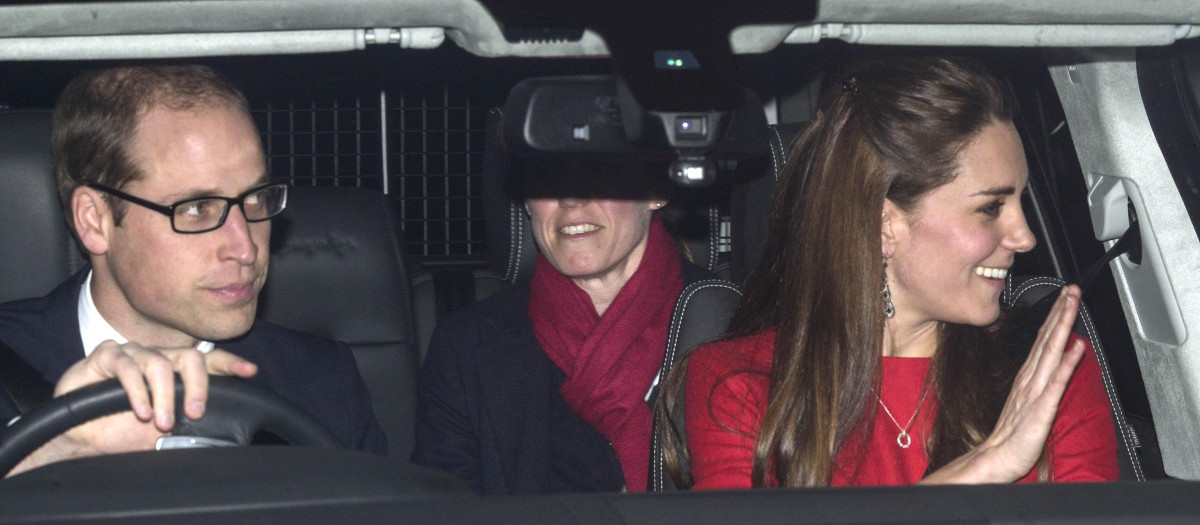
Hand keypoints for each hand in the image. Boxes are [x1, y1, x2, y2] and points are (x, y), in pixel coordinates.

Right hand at [7, 341, 257, 476]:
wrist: (80, 436)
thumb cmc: (122, 430)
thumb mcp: (163, 430)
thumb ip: (187, 422)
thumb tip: (219, 431)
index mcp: (174, 372)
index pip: (208, 362)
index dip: (230, 364)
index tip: (250, 371)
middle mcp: (157, 358)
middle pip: (189, 358)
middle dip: (197, 385)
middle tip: (196, 412)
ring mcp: (133, 353)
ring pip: (159, 363)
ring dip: (163, 395)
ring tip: (161, 421)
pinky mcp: (106, 356)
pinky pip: (127, 364)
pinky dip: (136, 389)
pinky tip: (139, 409)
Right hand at [922, 285, 1085, 483]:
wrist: (996, 458)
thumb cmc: (1010, 434)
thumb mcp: (1026, 402)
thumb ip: (1040, 380)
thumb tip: (1056, 358)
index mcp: (1027, 377)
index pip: (1043, 340)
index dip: (1055, 316)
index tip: (1064, 296)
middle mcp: (1030, 379)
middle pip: (1047, 339)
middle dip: (1060, 312)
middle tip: (1071, 290)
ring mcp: (1034, 392)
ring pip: (1050, 352)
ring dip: (1061, 327)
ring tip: (1071, 305)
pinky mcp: (1041, 409)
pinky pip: (1055, 382)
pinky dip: (1065, 363)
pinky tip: (1075, 347)